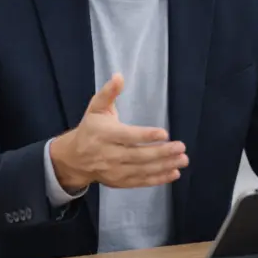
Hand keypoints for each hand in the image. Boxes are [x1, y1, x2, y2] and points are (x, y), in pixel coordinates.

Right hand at [50, 73, 187, 190]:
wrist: (74, 158)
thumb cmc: (90, 128)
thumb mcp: (96, 108)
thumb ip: (109, 93)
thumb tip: (119, 76)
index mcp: (104, 134)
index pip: (127, 136)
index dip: (145, 136)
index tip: (164, 133)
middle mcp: (109, 154)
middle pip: (138, 155)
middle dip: (161, 152)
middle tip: (181, 147)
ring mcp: (114, 170)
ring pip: (142, 170)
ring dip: (164, 166)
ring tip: (183, 159)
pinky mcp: (119, 181)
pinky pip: (140, 181)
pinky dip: (158, 179)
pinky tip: (174, 173)